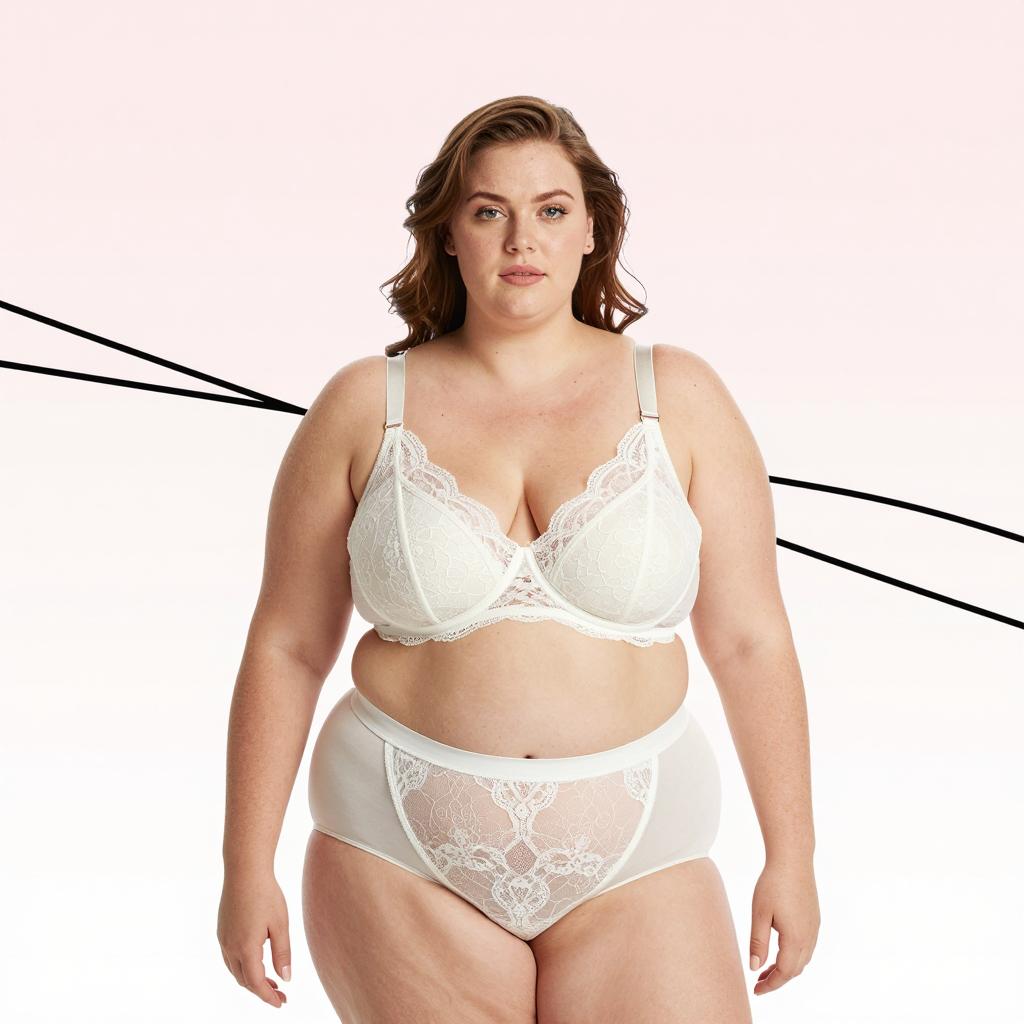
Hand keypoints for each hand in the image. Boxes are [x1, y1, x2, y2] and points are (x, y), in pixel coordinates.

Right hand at [217, 870, 290, 1007]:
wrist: (245, 870)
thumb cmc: (266, 894)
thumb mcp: (280, 924)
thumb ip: (282, 953)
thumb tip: (286, 979)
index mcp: (246, 948)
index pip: (256, 983)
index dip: (268, 996)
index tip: (281, 1003)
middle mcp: (230, 947)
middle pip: (244, 980)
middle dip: (261, 990)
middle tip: (280, 995)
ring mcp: (223, 939)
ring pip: (235, 970)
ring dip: (251, 979)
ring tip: (271, 981)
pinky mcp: (222, 930)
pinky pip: (230, 958)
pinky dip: (243, 966)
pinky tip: (257, 961)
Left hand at [748, 855, 819, 996]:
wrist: (793, 859)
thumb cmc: (773, 884)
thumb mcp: (760, 914)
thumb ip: (757, 943)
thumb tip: (754, 967)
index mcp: (795, 938)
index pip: (784, 972)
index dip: (771, 984)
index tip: (756, 990)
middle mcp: (809, 936)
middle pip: (795, 969)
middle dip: (777, 978)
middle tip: (758, 981)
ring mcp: (814, 927)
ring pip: (802, 959)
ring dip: (786, 967)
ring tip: (766, 967)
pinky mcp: (814, 918)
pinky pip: (806, 946)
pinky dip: (793, 955)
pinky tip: (780, 949)